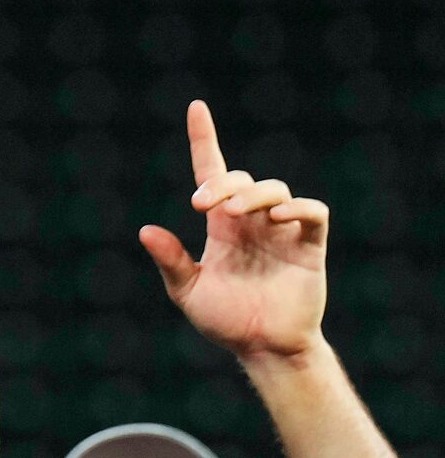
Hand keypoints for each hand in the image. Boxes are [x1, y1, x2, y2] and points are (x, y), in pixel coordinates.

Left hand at [140, 100, 327, 360]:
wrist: (262, 348)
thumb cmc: (226, 320)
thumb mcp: (187, 291)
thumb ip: (170, 261)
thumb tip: (145, 230)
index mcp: (222, 226)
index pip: (212, 172)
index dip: (205, 140)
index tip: (196, 108)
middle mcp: (252, 222)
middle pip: (242, 179)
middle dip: (223, 184)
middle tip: (203, 205)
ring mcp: (282, 232)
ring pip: (275, 190)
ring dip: (253, 194)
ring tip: (233, 213)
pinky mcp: (309, 247)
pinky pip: (313, 214)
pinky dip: (298, 209)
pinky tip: (277, 218)